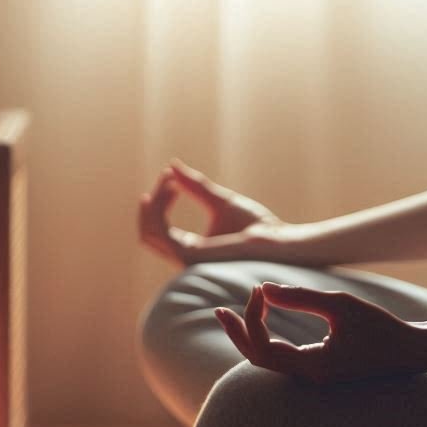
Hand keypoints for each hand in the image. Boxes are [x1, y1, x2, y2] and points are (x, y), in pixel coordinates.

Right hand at [138, 159, 289, 266]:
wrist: (276, 239)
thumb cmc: (256, 225)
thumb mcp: (219, 200)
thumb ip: (195, 187)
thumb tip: (172, 166)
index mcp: (190, 248)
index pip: (160, 227)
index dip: (160, 201)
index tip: (171, 177)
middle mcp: (184, 257)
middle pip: (149, 230)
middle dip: (154, 201)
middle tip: (169, 176)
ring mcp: (186, 260)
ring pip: (150, 232)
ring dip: (155, 203)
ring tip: (169, 179)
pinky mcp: (191, 256)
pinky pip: (160, 232)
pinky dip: (158, 210)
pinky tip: (167, 189)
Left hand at [215, 282, 426, 382]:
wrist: (413, 352)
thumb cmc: (382, 328)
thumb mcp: (342, 306)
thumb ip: (301, 297)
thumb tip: (264, 288)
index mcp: (312, 367)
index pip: (262, 347)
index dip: (253, 317)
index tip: (260, 290)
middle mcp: (308, 378)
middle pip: (256, 360)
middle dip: (237, 333)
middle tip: (219, 310)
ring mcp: (313, 377)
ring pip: (267, 362)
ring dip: (248, 337)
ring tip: (232, 314)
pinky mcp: (319, 370)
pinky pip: (281, 359)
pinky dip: (264, 340)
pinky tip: (261, 320)